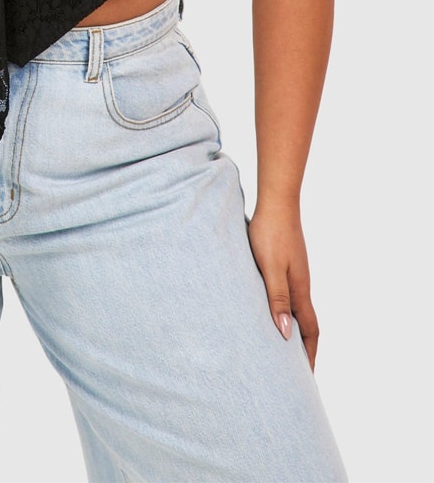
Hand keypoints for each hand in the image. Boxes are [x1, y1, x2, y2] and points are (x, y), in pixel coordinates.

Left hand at [246, 201, 318, 369]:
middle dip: (303, 348)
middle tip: (294, 371)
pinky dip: (284, 309)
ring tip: (281, 346)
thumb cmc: (270, 233)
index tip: (306, 379)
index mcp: (299, 289)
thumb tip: (286, 335)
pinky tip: (270, 308)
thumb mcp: (270, 268)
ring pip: (297, 308)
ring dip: (293, 328)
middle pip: (306, 323)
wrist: (276, 200)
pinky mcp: (286, 261)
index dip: (309, 355)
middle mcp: (301, 283)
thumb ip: (277, 299)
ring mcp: (295, 272)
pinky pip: (288, 293)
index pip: (310, 330)